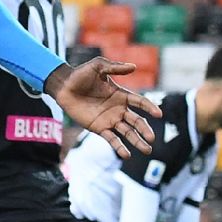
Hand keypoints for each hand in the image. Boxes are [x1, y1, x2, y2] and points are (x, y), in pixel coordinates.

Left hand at [45, 58, 159, 159]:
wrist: (63, 87)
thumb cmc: (80, 75)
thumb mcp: (98, 66)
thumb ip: (114, 67)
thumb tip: (133, 67)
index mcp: (121, 95)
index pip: (140, 102)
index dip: (150, 107)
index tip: (158, 114)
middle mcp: (118, 109)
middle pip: (136, 121)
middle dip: (144, 130)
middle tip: (151, 138)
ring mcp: (109, 120)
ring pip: (127, 132)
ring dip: (137, 141)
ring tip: (147, 150)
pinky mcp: (99, 128)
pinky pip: (111, 139)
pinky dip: (119, 147)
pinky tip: (126, 155)